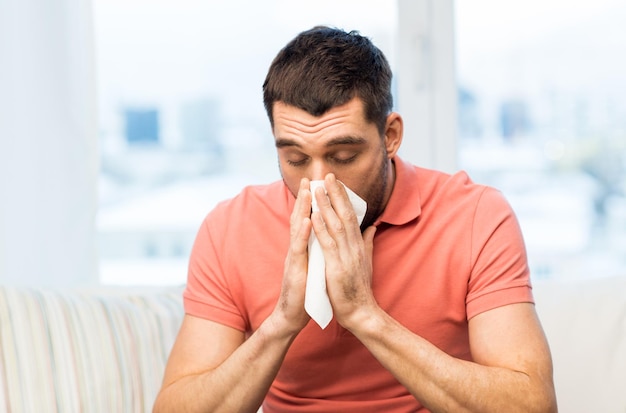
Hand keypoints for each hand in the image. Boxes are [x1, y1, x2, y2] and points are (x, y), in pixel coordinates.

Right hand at [271, 178, 311, 334]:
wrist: (292, 314)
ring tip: (308, 192)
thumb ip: (319, 251)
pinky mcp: (295, 269)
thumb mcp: (315, 266)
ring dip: (302, 209)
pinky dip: (303, 234)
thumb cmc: (305, 291)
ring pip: (297, 228)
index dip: (311, 203)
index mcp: (303, 247)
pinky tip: (308, 221)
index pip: (307, 220)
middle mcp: (296, 248)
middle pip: (299, 218)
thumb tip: (327, 239)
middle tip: (308, 178)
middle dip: (304, 198)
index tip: (317, 184)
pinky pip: (298, 249)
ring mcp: (294, 257)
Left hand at [311, 174, 377, 328]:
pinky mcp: (337, 267)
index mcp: (359, 245)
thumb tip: (372, 227)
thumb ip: (368, 243)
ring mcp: (347, 256)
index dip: (343, 198)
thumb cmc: (359, 289)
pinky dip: (321, 229)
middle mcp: (355, 246)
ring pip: (336, 225)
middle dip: (336, 194)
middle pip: (346, 214)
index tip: (335, 181)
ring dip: (327, 205)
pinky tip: (314, 215)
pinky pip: (328, 244)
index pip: (351, 215)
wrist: (361, 313)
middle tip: (327, 175)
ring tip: (318, 188)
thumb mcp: (366, 262)